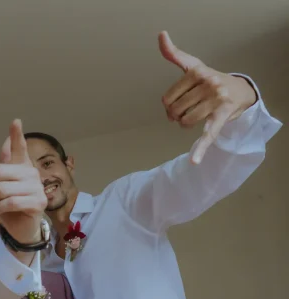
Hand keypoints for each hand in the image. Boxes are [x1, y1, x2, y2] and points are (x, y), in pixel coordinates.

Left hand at [0, 119, 46, 245]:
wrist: (20, 229)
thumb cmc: (9, 206)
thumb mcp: (1, 187)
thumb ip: (2, 168)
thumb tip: (5, 144)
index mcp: (22, 167)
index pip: (20, 148)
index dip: (16, 135)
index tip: (15, 121)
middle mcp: (31, 173)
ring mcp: (37, 188)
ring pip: (2, 189)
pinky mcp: (39, 203)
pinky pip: (11, 201)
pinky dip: (0, 208)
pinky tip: (2, 211)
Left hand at [159, 31, 257, 163]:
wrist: (240, 90)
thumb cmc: (210, 79)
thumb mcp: (192, 65)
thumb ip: (174, 54)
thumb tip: (160, 35)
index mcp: (197, 72)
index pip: (167, 99)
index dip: (169, 105)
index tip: (177, 103)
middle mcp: (208, 84)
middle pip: (174, 111)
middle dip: (176, 115)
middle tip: (188, 110)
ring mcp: (216, 101)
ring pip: (185, 122)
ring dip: (185, 124)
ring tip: (196, 116)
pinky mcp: (221, 118)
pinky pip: (208, 135)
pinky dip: (200, 150)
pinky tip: (194, 161)